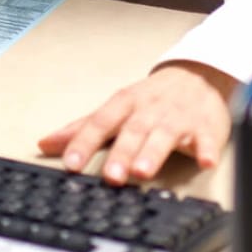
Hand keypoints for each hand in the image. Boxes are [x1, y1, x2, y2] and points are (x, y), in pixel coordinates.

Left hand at [37, 61, 236, 184]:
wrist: (198, 75)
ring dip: (153, 153)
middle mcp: (150, 110)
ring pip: (164, 135)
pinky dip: (207, 150)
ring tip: (143, 172)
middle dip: (121, 153)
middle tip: (111, 176)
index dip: (85, 142)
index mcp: (126, 104)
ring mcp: (179, 118)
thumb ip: (82, 128)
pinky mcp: (206, 127)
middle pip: (133, 131)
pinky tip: (205, 161)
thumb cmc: (152, 97)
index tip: (71, 163)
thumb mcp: (115, 108)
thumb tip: (44, 144)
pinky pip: (208, 139)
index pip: (101, 122)